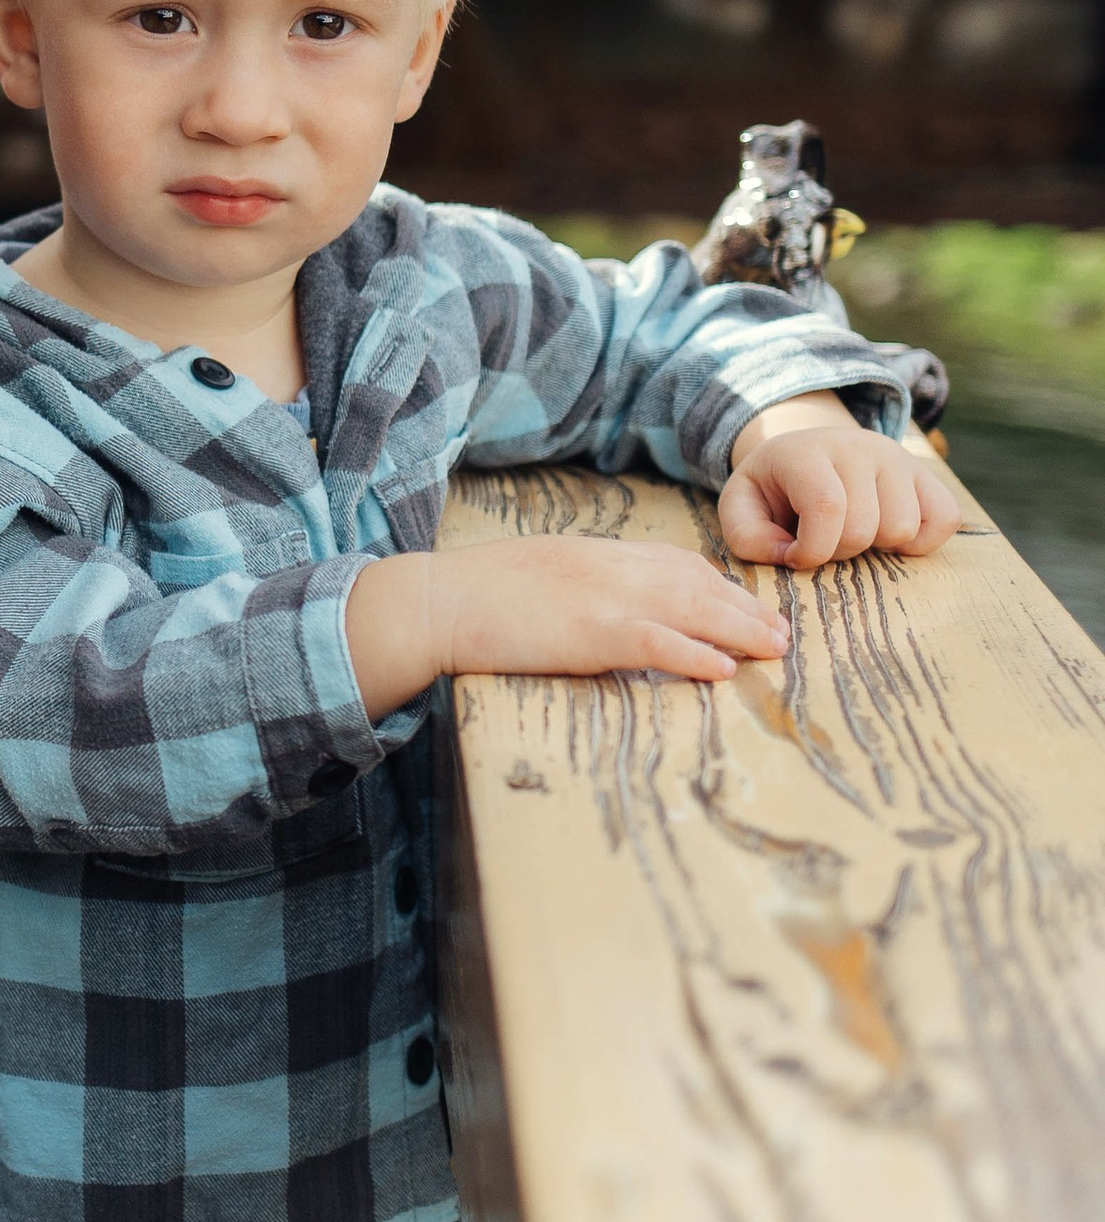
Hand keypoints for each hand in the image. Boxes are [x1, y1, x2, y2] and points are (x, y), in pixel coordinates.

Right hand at [348, 538, 786, 714]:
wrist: (437, 600)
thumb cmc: (477, 593)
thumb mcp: (540, 572)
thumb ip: (583, 582)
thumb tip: (604, 607)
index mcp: (598, 552)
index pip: (676, 562)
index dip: (718, 585)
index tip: (745, 603)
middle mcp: (612, 567)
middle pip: (698, 584)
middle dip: (746, 608)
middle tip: (783, 632)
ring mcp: (605, 597)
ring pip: (693, 610)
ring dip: (741, 631)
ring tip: (776, 650)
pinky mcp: (592, 632)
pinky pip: (657, 642)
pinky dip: (695, 653)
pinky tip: (722, 669)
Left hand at [718, 395, 962, 571]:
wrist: (806, 453)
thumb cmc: (773, 489)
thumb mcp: (741, 507)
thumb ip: (748, 538)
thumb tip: (791, 557)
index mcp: (806, 452)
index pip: (827, 506)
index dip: (814, 549)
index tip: (797, 556)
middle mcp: (858, 446)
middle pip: (865, 527)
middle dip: (839, 551)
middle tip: (823, 540)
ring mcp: (897, 457)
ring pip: (903, 528)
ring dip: (876, 547)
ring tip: (852, 531)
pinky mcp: (926, 475)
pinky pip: (945, 520)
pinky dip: (919, 542)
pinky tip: (887, 535)